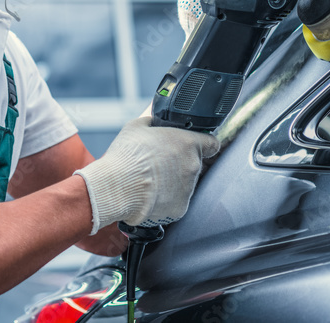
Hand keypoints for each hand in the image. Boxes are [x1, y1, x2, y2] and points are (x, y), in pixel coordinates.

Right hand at [74, 117, 219, 232]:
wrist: (118, 187)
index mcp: (188, 143)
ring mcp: (189, 189)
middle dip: (180, 163)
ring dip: (172, 181)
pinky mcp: (180, 208)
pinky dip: (165, 198)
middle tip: (158, 163)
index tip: (194, 146)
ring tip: (149, 180)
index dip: (203, 144)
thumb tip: (154, 122)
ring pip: (184, 183)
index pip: (212, 143)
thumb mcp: (136, 126)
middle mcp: (193, 166)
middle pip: (194, 164)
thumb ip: (153, 122)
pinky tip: (148, 194)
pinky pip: (175, 201)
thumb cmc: (126, 155)